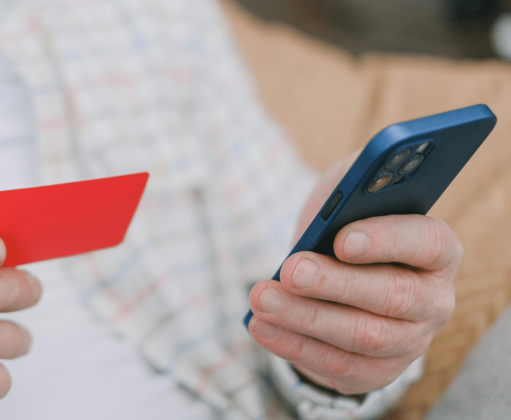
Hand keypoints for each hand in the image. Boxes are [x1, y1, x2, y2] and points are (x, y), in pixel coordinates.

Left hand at [248, 152, 459, 394]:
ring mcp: (410, 342)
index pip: (427, 243)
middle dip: (334, 283)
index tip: (341, 238)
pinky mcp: (378, 371)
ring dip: (306, 318)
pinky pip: (338, 365)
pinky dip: (294, 346)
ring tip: (261, 297)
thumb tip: (356, 176)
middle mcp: (434, 300)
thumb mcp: (350, 194)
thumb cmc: (342, 227)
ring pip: (363, 336)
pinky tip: (261, 325)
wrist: (333, 279)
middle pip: (392, 296)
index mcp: (437, 249)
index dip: (386, 241)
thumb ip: (358, 178)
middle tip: (290, 270)